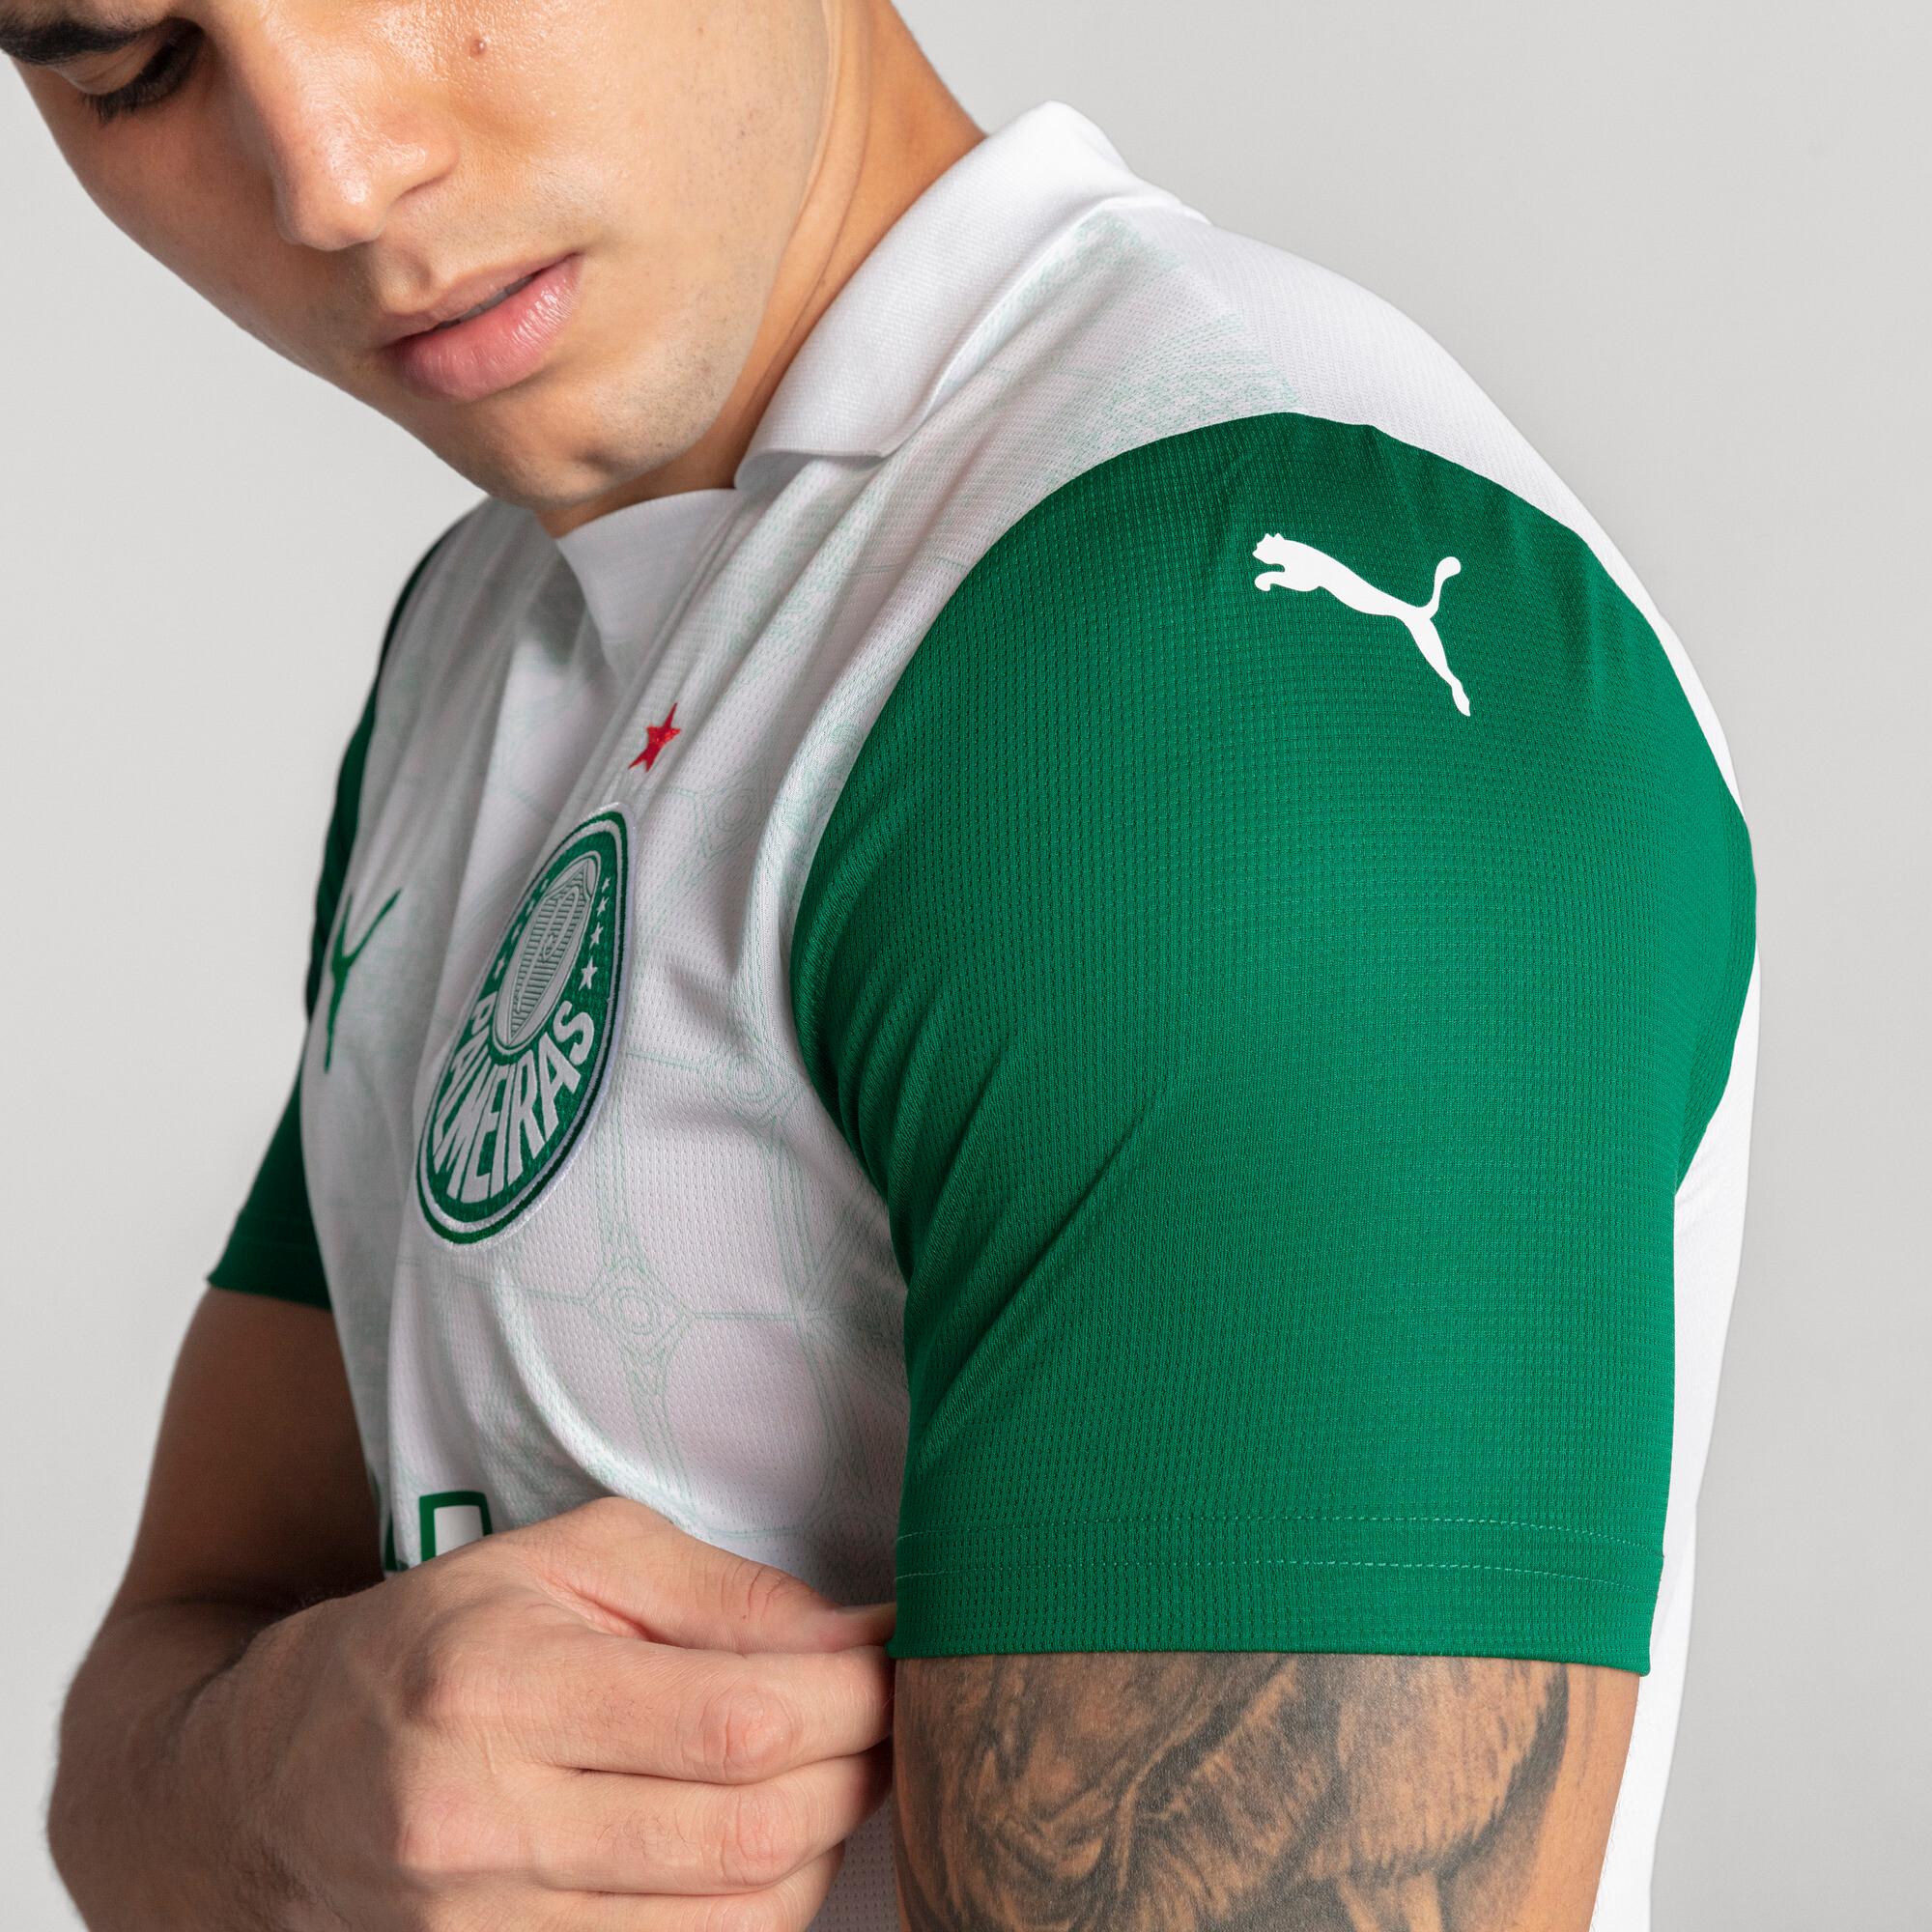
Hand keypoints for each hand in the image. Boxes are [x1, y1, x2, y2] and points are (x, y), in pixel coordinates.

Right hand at [214, 1496, 895, 1929]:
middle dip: (856, 1773)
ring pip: (728, 1924)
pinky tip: (766, 1851)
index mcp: (495, 1686)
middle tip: (891, 1719)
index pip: (735, 1717)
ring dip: (818, 1852)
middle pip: (745, 1833)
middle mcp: (477, 1823)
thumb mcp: (564, 1560)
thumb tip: (857, 1637)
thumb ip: (716, 1593)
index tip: (903, 1659)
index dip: (852, 1696)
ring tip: (834, 1778)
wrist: (259, 1785)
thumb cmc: (438, 1641)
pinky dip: (753, 1918)